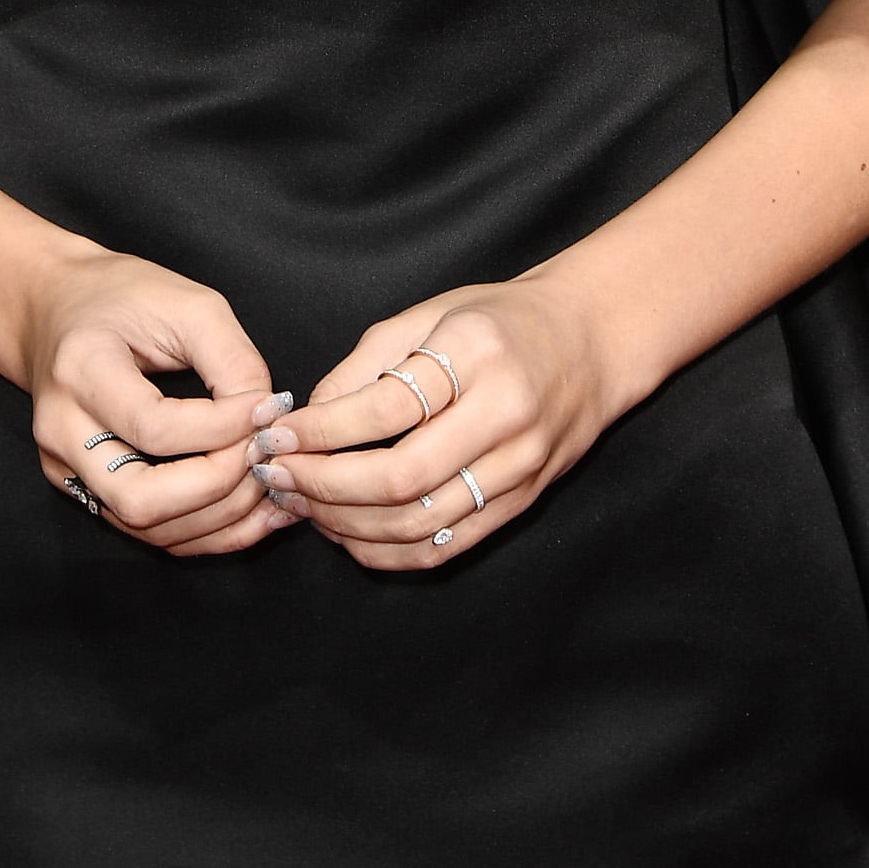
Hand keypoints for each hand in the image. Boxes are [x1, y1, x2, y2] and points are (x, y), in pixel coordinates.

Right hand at [20, 246, 297, 558]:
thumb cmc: (122, 296)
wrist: (55, 307)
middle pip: (140, 499)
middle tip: (263, 454)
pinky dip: (205, 530)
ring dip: (220, 517)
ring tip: (268, 484)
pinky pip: (146, 531)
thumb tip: (267, 418)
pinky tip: (249, 509)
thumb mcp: (188, 303)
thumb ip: (232, 360)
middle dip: (218, 487)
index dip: (222, 428)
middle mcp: (61, 428)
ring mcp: (64, 466)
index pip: (154, 427)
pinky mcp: (80, 488)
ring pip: (145, 527)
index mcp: (81, 368)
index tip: (267, 408)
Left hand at [245, 273, 615, 571]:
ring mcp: (518, 469)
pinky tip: (347, 533)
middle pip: (400, 479)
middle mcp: (504, 417)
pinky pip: (445, 547)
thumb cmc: (501, 321)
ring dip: (346, 524)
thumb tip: (307, 420)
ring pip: (418, 524)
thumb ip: (365, 365)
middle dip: (325, 487)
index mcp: (476, 355)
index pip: (385, 410)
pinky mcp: (521, 504)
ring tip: (302, 506)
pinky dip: (386, 552)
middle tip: (277, 477)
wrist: (591, 341)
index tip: (277, 436)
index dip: (321, 431)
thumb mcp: (430, 315)